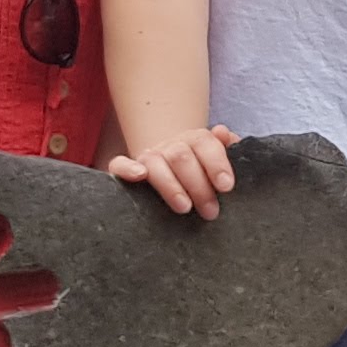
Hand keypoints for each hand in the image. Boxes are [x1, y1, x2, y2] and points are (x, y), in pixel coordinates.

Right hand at [107, 123, 241, 219]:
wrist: (175, 171)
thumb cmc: (205, 175)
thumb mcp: (220, 165)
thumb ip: (228, 150)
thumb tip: (224, 134)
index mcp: (196, 140)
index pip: (205, 143)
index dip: (216, 163)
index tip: (227, 187)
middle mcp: (171, 146)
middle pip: (181, 156)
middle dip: (198, 185)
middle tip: (211, 212)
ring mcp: (149, 156)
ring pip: (155, 162)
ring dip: (170, 185)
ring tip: (185, 208)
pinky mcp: (126, 169)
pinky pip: (118, 164)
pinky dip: (126, 168)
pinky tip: (139, 176)